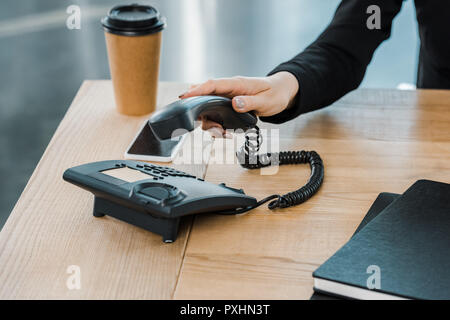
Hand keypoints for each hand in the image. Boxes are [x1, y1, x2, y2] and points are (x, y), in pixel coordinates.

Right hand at [179, 72, 298, 136]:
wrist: (281, 93)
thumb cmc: (275, 92)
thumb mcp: (266, 100)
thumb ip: (250, 103)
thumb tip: (235, 103)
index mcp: (236, 84)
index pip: (212, 84)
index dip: (196, 90)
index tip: (184, 97)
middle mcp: (228, 90)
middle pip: (204, 98)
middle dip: (202, 114)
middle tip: (214, 129)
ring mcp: (226, 99)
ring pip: (208, 111)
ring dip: (211, 125)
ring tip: (224, 134)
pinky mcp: (227, 107)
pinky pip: (216, 116)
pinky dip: (218, 127)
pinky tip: (227, 133)